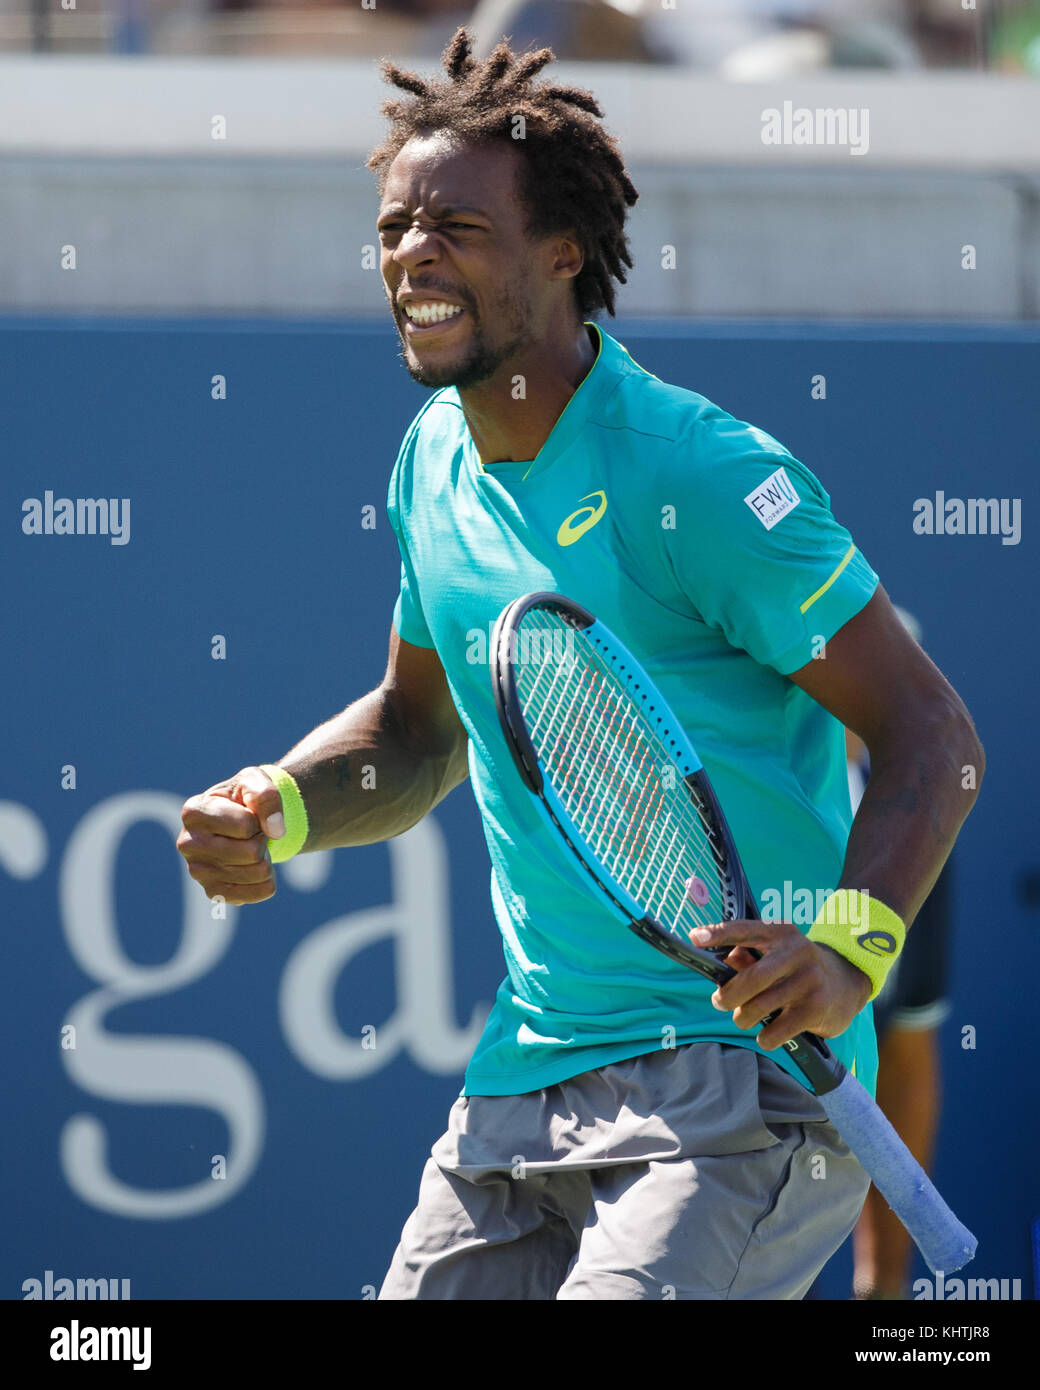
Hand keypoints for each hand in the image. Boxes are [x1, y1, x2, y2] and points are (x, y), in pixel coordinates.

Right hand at [177, 767, 285, 904]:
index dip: (257, 819)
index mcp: (193, 812)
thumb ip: (266, 796)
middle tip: (252, 833)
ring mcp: (198, 872)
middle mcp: (188, 844)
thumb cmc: (245, 798)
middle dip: (262, 840)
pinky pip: (262, 891)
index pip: (245, 826)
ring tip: (249, 846)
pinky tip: (251, 866)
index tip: (247, 814)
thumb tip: (275, 831)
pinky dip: (268, 877)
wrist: (244, 820)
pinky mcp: (214, 892)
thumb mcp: (255, 781)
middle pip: (252, 853)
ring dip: (265, 857)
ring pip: (259, 873)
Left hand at [690, 919, 871, 1049]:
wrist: (846, 982)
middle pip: (749, 979)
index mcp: (780, 933)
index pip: (744, 930)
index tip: (694, 938)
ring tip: (746, 1017)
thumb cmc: (796, 968)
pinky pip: (773, 1032)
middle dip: (726, 996)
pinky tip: (770, 1031)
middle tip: (719, 1002)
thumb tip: (723, 964)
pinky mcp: (815, 1009)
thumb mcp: (776, 953)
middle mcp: (796, 952)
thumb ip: (748, 957)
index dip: (718, 933)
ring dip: (743, 1019)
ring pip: (757, 1009)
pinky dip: (764, 1038)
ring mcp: (808, 981)